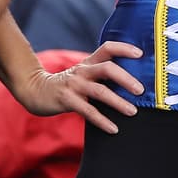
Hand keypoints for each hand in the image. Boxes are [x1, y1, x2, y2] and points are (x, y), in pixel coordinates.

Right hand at [14, 42, 144, 133]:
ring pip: (100, 91)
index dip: (124, 48)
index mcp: (88, 62)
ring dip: (118, 102)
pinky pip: (88, 111)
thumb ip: (101, 75)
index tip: (140, 54)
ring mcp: (74, 85)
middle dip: (126, 78)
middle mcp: (82, 71)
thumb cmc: (68, 85)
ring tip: (132, 111)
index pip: (107, 48)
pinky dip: (102, 121)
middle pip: (107, 68)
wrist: (36, 91)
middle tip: (141, 90)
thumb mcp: (83, 74)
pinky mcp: (67, 100)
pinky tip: (113, 128)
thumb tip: (132, 83)